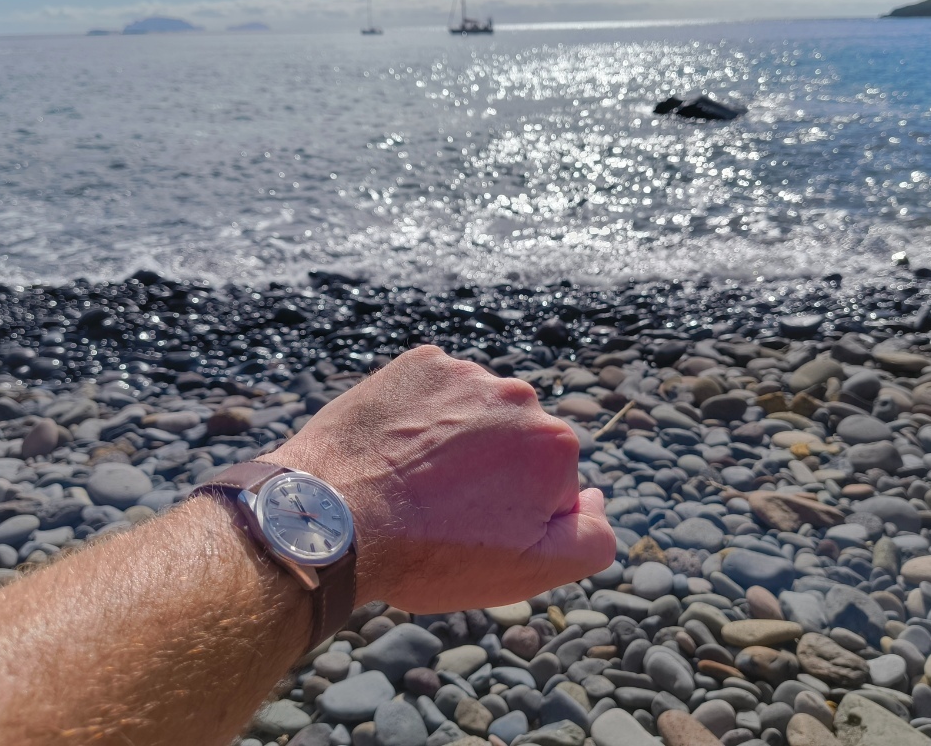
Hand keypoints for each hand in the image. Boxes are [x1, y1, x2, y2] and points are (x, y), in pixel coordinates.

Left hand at [268, 345, 615, 612]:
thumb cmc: (430, 552)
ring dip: (456, 442)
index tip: (475, 529)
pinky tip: (396, 449)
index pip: (550, 482)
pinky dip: (422, 416)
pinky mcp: (418, 363)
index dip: (516, 512)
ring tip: (413, 481)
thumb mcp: (530, 569)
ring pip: (475, 414)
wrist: (334, 517)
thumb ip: (591, 538)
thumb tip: (596, 498)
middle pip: (515, 442)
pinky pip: (434, 391)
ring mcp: (464, 373)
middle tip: (444, 509)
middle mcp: (517, 395)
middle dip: (492, 472)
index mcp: (554, 443)